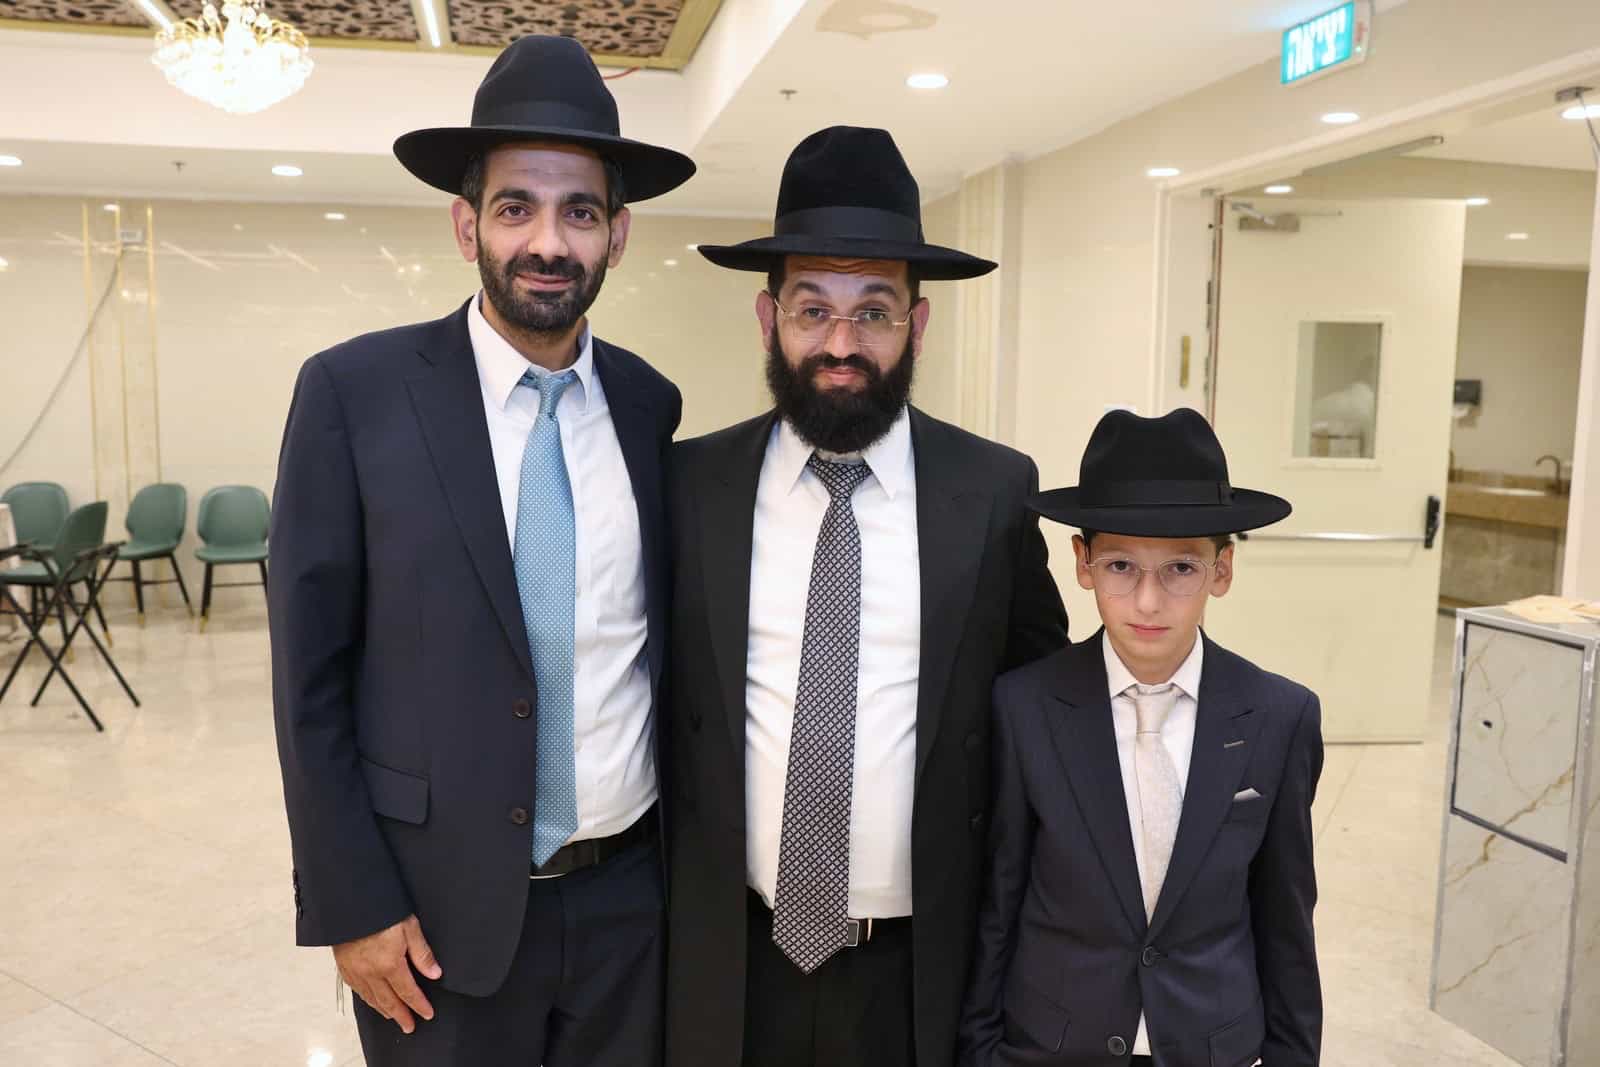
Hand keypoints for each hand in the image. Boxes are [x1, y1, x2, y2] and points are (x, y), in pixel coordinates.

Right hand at [333, 914, 441, 1033]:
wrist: (349, 903)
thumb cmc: (382, 911)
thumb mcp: (409, 927)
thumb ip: (422, 953)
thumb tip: (435, 974)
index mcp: (390, 965)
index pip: (408, 992)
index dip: (419, 1005)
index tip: (427, 1014)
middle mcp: (371, 973)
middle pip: (388, 1001)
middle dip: (401, 1015)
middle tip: (410, 1027)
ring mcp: (356, 971)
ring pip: (371, 998)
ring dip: (383, 1010)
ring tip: (393, 1017)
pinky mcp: (344, 966)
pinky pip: (357, 990)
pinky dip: (367, 999)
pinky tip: (371, 1000)